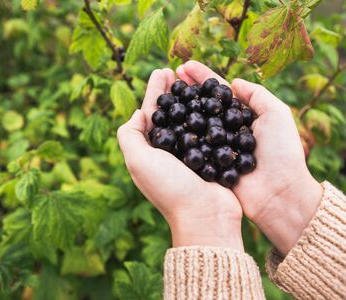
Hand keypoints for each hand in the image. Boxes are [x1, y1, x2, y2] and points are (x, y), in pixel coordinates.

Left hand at [117, 69, 243, 250]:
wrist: (205, 215)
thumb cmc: (170, 189)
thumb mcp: (138, 161)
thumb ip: (129, 135)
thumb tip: (137, 113)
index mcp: (151, 151)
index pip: (152, 113)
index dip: (155, 91)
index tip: (162, 71)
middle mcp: (169, 151)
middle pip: (171, 113)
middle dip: (173, 91)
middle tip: (177, 70)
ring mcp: (192, 154)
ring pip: (190, 119)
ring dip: (191, 99)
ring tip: (195, 80)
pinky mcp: (213, 158)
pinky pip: (210, 130)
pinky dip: (210, 114)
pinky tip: (215, 101)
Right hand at [177, 61, 322, 254]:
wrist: (279, 193)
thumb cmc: (282, 153)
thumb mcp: (277, 114)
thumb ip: (257, 94)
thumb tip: (233, 82)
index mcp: (243, 116)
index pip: (219, 92)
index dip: (202, 78)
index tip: (185, 66)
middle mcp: (227, 130)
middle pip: (203, 104)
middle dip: (187, 89)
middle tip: (169, 75)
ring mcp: (216, 147)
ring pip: (194, 124)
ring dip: (179, 108)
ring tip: (163, 94)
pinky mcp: (208, 165)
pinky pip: (191, 147)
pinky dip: (179, 135)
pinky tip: (165, 123)